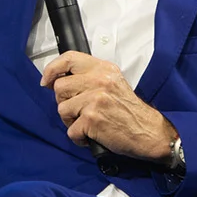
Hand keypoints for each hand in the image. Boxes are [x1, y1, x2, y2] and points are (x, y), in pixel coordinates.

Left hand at [41, 51, 176, 158]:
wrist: (150, 132)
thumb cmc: (129, 111)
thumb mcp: (112, 84)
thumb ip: (89, 78)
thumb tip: (57, 80)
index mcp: (103, 69)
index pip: (69, 58)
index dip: (52, 69)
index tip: (46, 81)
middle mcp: (99, 81)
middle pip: (59, 87)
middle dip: (65, 102)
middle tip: (80, 110)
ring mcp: (95, 99)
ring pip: (61, 109)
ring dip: (71, 121)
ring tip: (88, 123)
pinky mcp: (92, 119)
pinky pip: (70, 131)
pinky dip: (78, 137)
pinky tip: (91, 135)